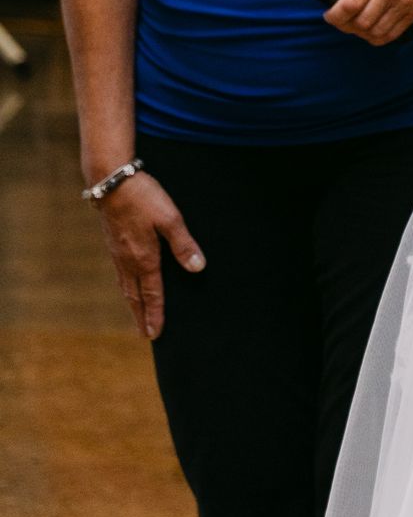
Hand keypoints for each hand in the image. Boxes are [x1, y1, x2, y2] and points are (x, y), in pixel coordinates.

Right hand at [98, 170, 203, 339]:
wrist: (111, 181)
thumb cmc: (143, 197)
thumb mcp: (170, 217)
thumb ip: (183, 244)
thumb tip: (197, 268)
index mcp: (144, 258)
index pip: (152, 293)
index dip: (156, 314)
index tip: (156, 334)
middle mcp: (128, 261)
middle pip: (134, 296)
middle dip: (141, 316)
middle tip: (145, 335)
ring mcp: (117, 253)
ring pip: (124, 286)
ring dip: (132, 303)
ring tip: (136, 315)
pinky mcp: (112, 243)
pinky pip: (119, 273)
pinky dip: (124, 287)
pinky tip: (126, 284)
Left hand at [325, 0, 412, 45]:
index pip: (349, 5)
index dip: (334, 16)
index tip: (328, 13)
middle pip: (360, 23)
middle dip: (343, 25)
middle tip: (338, 19)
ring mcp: (403, 3)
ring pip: (375, 32)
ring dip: (360, 33)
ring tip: (353, 24)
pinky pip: (392, 34)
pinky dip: (378, 37)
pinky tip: (371, 29)